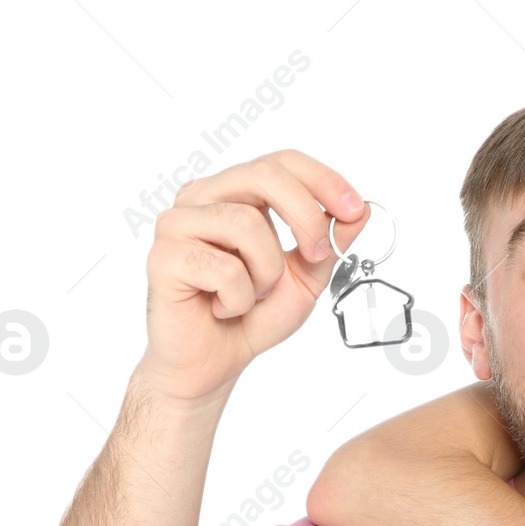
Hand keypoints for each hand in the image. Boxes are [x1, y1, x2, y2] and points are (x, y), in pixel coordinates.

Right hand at [140, 149, 368, 404]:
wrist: (214, 363)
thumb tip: (360, 210)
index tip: (353, 208)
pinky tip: (223, 308)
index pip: (281, 162)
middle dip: (305, 216)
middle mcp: (202, 198)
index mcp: (235, 193)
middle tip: (316, 257)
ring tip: (251, 295)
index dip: (322, 180)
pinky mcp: (163, 256)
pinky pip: (223, 267)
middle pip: (264, 175)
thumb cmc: (253, 315)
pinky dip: (238, 298)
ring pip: (246, 223)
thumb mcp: (306, 277)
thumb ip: (329, 242)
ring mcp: (177, 223)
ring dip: (266, 272)